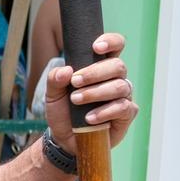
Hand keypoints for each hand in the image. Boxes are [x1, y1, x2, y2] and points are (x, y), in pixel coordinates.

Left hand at [45, 32, 139, 151]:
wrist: (65, 139)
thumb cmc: (64, 112)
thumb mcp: (52, 95)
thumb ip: (55, 80)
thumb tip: (65, 70)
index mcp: (101, 67)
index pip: (116, 46)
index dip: (111, 42)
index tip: (96, 47)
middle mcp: (116, 79)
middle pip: (118, 66)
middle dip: (95, 72)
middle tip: (75, 82)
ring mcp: (123, 96)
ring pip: (120, 86)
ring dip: (96, 92)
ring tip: (76, 100)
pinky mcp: (127, 114)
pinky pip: (123, 108)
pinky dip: (104, 112)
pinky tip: (89, 118)